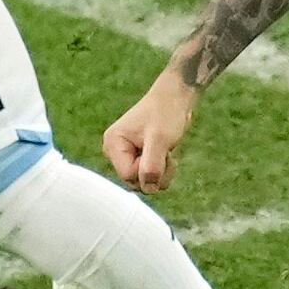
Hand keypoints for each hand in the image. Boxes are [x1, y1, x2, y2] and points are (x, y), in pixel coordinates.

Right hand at [101, 65, 200, 193]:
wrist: (175, 99)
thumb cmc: (166, 113)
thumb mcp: (160, 139)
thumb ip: (152, 165)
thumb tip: (148, 189)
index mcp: (113, 144)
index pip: (128, 176)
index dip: (148, 170)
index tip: (158, 150)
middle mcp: (115, 152)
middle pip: (135, 183)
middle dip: (156, 174)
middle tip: (167, 154)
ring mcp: (125, 156)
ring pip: (143, 183)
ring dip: (161, 173)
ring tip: (167, 153)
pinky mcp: (136, 159)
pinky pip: (149, 178)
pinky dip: (162, 171)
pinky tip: (166, 154)